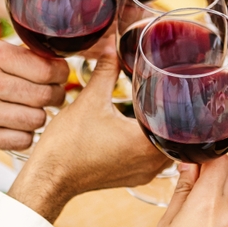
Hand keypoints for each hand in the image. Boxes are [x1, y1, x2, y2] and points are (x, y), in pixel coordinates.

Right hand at [0, 38, 69, 149]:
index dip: (60, 74)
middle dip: (54, 95)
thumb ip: (15, 56)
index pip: (47, 69)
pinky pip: (22, 140)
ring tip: (30, 110)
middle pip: (46, 96)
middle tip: (50, 95)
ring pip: (37, 120)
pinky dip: (24, 134)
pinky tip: (14, 126)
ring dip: (39, 116)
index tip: (59, 76)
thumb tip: (56, 65)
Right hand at [8, 42, 168, 221]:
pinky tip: (139, 129)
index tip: (175, 88)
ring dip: (160, 132)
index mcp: (146, 144)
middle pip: (175, 136)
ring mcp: (141, 174)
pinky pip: (150, 159)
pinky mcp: (130, 178)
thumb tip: (112, 48)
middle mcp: (150, 164)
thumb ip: (106, 72)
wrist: (48, 177)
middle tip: (166, 94)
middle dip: (170, 116)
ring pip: (164, 149)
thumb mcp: (89, 101)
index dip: (178, 104)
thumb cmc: (67, 145)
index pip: (179, 122)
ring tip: (154, 109)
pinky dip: (148, 145)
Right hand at [148, 158, 227, 226]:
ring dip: (216, 193)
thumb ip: (182, 190)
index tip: (191, 160)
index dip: (205, 155)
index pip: (219, 160)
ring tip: (193, 213)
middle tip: (189, 184)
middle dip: (211, 172)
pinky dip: (221, 214)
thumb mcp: (166, 224)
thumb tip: (189, 165)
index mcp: (208, 203)